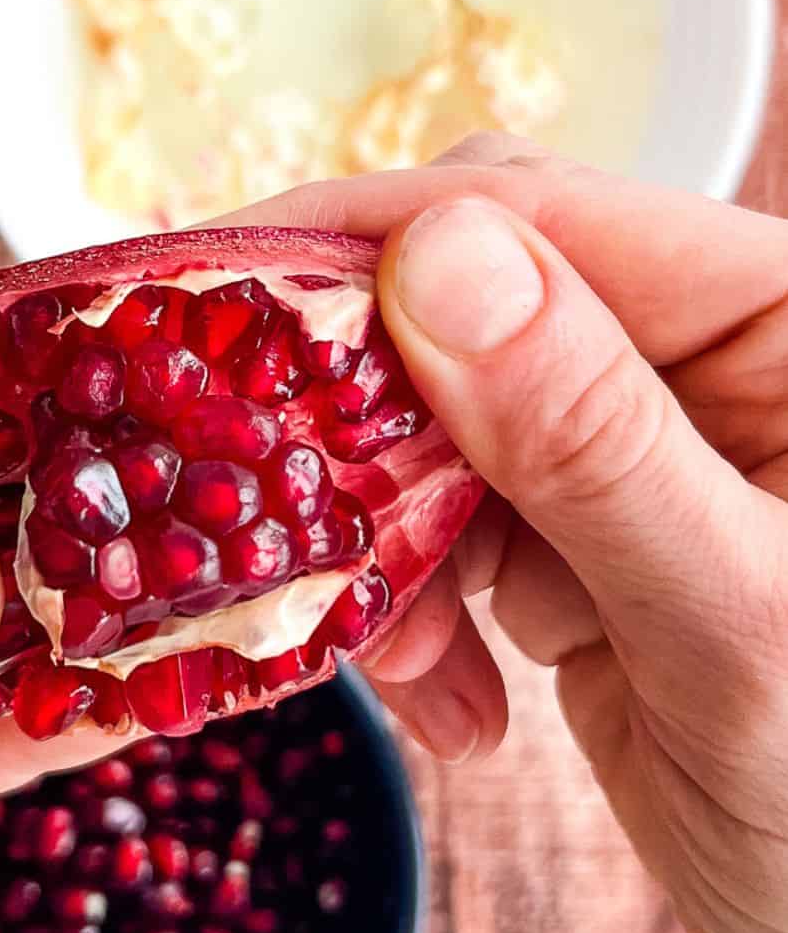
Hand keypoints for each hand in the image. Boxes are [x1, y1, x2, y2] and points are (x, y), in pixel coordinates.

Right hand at [248, 135, 787, 932]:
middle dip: (369, 419)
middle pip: (477, 308)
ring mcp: (654, 463)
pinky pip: (460, 533)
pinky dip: (425, 614)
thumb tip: (435, 253)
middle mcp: (723, 366)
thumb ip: (592, 440)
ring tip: (412, 673)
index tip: (199, 293)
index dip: (369, 241)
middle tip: (279, 513)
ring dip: (391, 544)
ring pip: (445, 429)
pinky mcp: (602, 554)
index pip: (555, 221)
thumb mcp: (736, 627)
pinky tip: (460, 711)